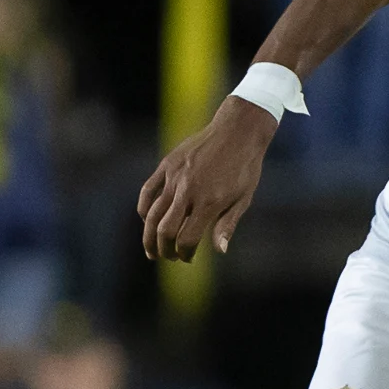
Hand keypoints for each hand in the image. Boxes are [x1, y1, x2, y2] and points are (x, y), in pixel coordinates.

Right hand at [138, 96, 280, 261]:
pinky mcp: (167, 165)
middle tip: (169, 257)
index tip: (187, 258)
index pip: (186, 239)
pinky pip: (147, 191)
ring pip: (152, 215)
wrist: (238, 131)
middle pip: (165, 231)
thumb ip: (227, 225)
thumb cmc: (245, 167)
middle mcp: (188, 191)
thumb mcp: (243, 199)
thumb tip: (220, 250)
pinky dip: (144, 209)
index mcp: (209, 203)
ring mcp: (175, 178)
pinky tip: (147, 220)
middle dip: (165, 250)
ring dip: (149, 236)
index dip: (184, 254)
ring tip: (151, 250)